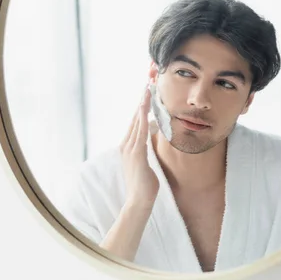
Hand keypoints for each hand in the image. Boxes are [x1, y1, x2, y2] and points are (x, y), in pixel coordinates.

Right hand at [120, 86, 159, 205]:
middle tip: (148, 79)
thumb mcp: (145, 160)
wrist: (139, 200)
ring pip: (137, 119)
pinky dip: (143, 117)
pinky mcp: (136, 153)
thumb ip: (146, 144)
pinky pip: (140, 131)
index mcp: (128, 145)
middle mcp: (126, 144)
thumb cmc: (144, 183)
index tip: (148, 87)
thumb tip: (153, 129)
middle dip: (142, 97)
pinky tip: (146, 106)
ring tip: (148, 86)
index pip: (136, 119)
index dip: (142, 103)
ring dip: (143, 102)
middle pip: (135, 115)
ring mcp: (129, 148)